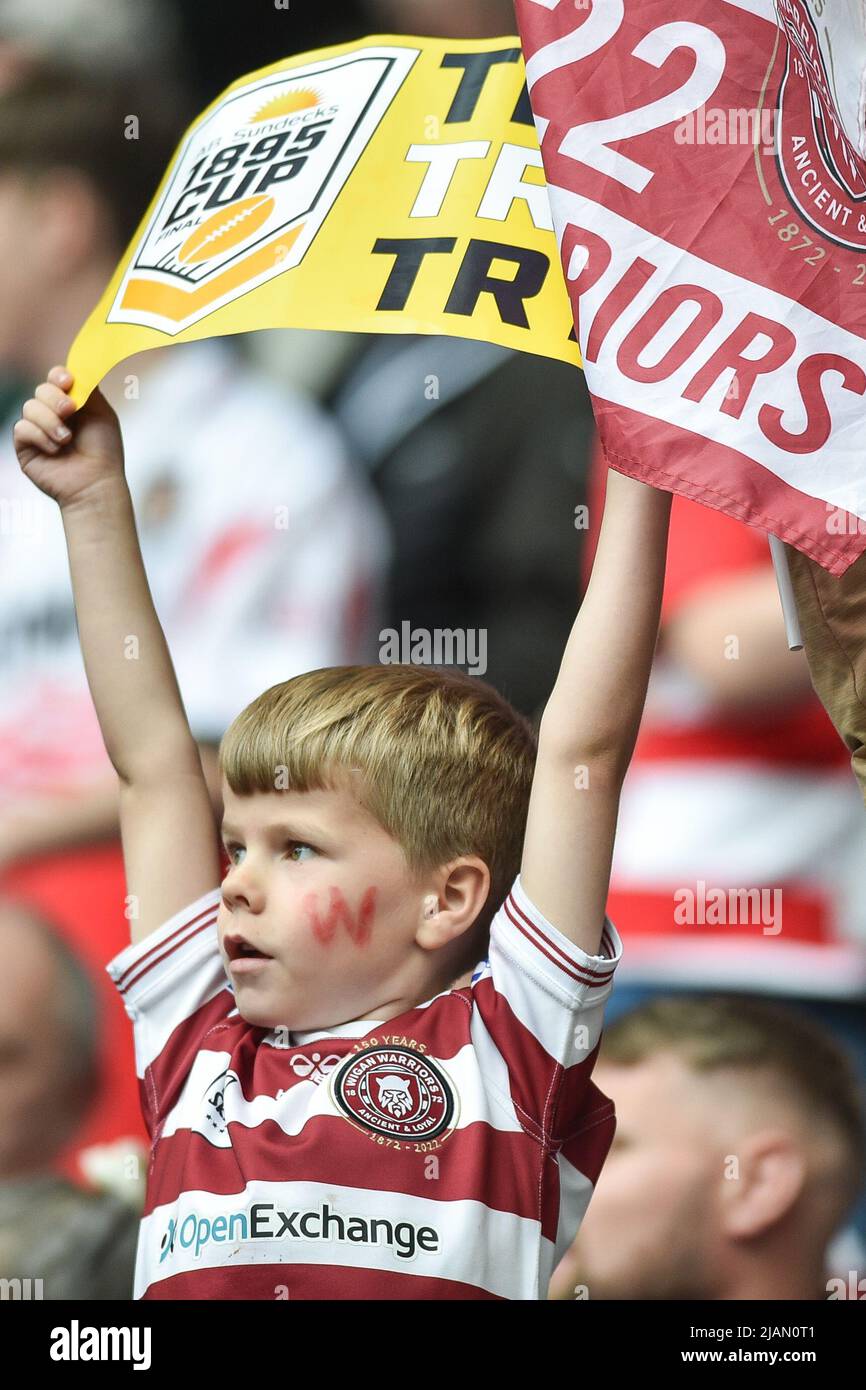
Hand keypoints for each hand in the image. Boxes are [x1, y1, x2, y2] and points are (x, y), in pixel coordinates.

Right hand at [12, 365, 124, 509]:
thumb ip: (88, 388)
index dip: (58, 376)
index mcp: (71, 403)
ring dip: (50, 421)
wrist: (96, 483)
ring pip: (30, 407)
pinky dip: (40, 436)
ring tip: (66, 439)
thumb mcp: (102, 413)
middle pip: (40, 389)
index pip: (56, 378)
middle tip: (71, 412)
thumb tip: (79, 365)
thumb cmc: (103, 452)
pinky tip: (55, 449)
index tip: (68, 382)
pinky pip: (22, 428)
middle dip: (55, 399)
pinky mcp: (25, 446)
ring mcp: (38, 430)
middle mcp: (52, 414)